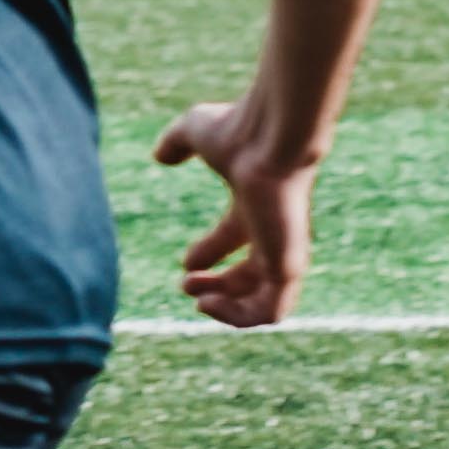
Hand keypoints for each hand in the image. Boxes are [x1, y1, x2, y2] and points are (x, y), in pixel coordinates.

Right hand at [154, 100, 321, 326]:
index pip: (237, 236)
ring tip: (200, 302)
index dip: (210, 253)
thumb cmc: (238, 132)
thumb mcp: (194, 131)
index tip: (186, 264)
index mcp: (256, 204)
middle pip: (250, 273)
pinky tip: (209, 304)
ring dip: (229, 308)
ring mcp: (284, 251)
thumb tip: (160, 156)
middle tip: (186, 286)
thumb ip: (176, 142)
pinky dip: (241, 317)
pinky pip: (271, 312)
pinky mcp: (289, 267)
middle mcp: (274, 230)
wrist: (271, 138)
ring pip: (264, 299)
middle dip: (218, 286)